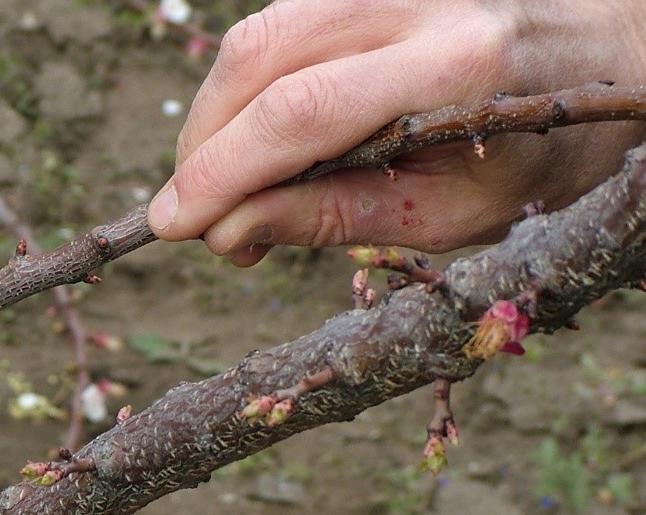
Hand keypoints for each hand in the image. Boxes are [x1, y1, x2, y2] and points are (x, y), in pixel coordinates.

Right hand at [150, 0, 645, 262]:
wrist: (612, 57)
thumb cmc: (538, 157)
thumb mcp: (448, 217)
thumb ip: (333, 218)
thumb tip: (228, 233)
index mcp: (457, 70)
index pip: (302, 113)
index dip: (219, 172)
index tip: (171, 227)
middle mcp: (420, 2)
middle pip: (261, 60)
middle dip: (202, 149)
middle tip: (195, 221)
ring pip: (257, 34)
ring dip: (213, 120)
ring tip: (223, 188)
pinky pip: (278, 24)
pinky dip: (243, 90)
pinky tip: (252, 142)